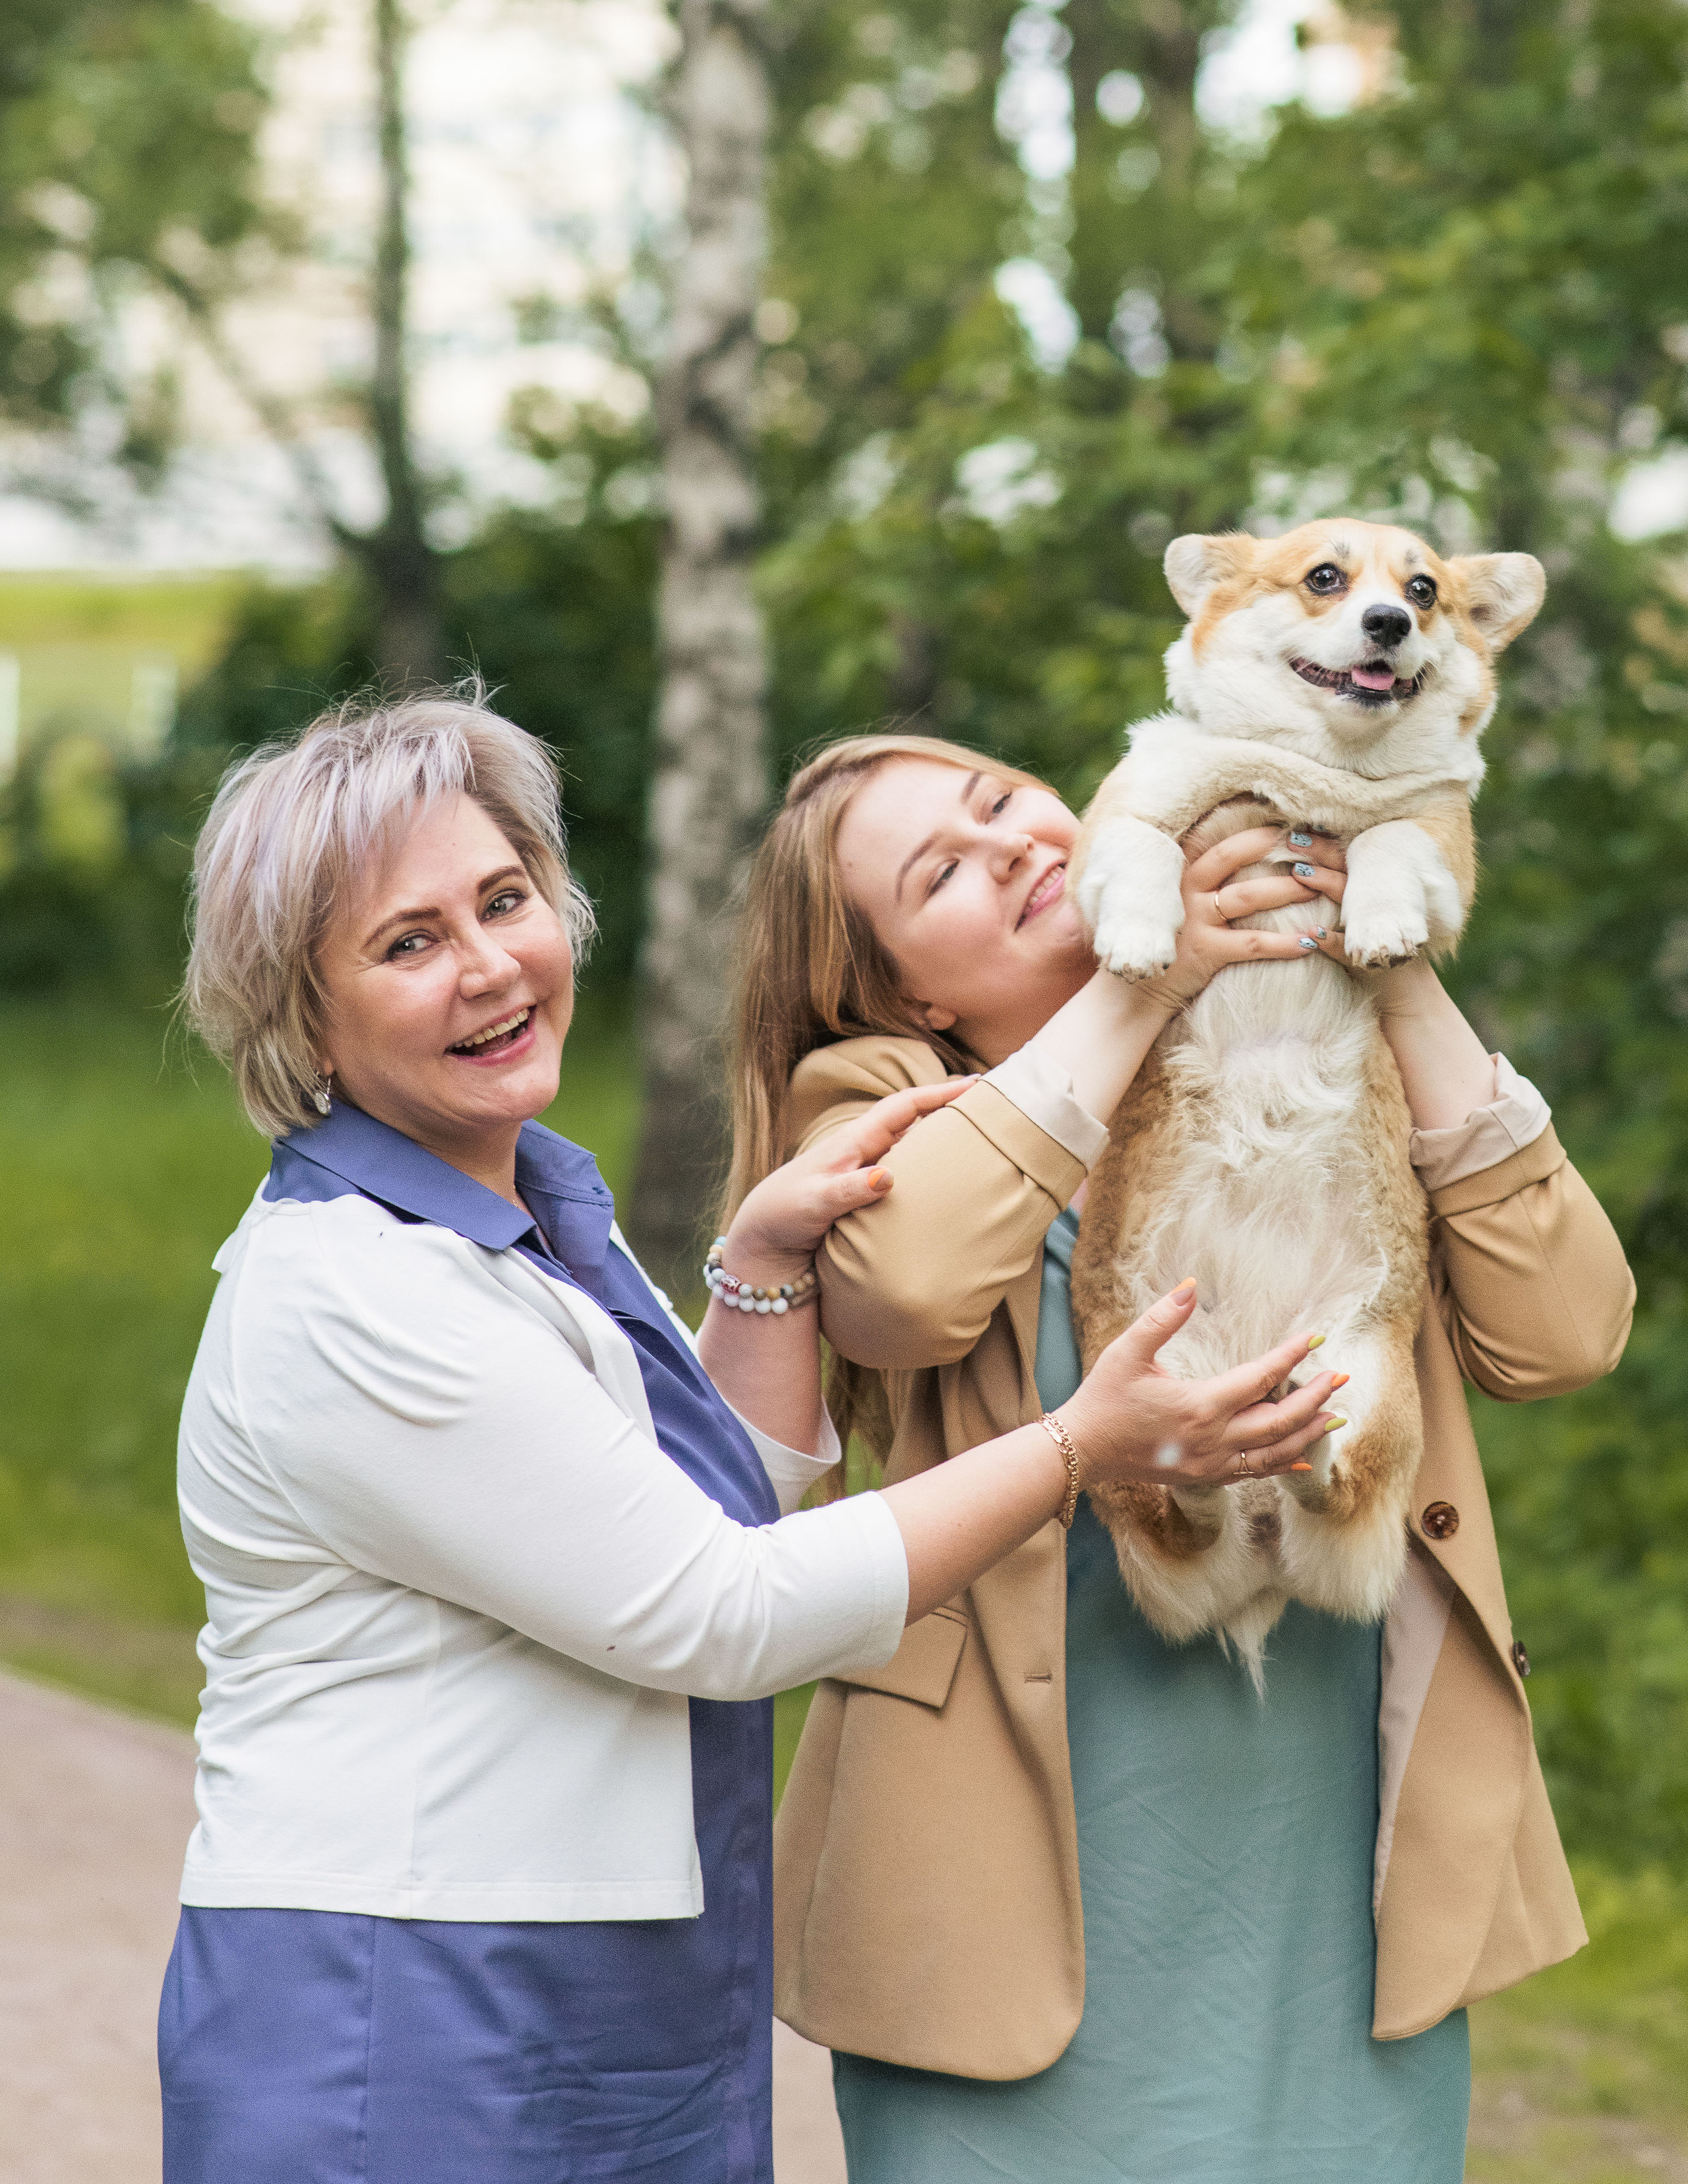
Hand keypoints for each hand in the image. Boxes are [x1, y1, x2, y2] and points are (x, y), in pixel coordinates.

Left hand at [720, 1077, 977, 1286]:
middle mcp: (865, 1153)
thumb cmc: (783, 1218)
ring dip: (946, 1139)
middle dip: (952, 1108)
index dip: (939, 1093)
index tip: (976, 1084)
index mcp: (854, 1143)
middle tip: (994, 1104)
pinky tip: (955, 1182)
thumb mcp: (812, 1204)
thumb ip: (848, 1191)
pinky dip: (934, 1172)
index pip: (904, 1107)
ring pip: (915, 1148)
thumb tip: (887, 1177)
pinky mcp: (870, 1198)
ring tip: (985, 1137)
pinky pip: (910, 1177)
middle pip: (916, 1121)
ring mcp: (869, 1174)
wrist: (764, 1246)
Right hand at [1058, 1279, 1343, 1487]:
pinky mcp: (1206, 1476)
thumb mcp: (1127, 1351)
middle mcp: (1214, 1439)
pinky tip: (1304, 1457)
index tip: (1313, 1339)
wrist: (1083, 1449)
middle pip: (1281, 1421)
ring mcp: (1212, 1464)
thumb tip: (1191, 1284)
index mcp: (1200, 1406)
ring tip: (1335, 1416)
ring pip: (1276, 1453)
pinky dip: (1285, 1463)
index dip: (1290, 1356)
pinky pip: (1257, 1473)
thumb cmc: (1103, 1397)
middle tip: (1341, 1378)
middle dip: (1316, 1399)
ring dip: (1309, 1433)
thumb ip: (1161, 1318)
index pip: (1260, 1378)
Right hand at [1146, 827, 1349, 1006]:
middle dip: (1275, 845)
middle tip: (1311, 844)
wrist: (1137, 990)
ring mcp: (1194, 919)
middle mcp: (1186, 887)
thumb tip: (1248, 853)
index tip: (1291, 821)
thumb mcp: (1178, 900)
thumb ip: (1205, 876)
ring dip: (1288, 889)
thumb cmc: (1169, 941)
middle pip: (1233, 853)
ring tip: (1319, 889)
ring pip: (1248, 895)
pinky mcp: (1204, 951)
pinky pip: (1252, 943)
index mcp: (1181, 869)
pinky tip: (1309, 941)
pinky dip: (1284, 943)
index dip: (1257, 825)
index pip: (1219, 834)